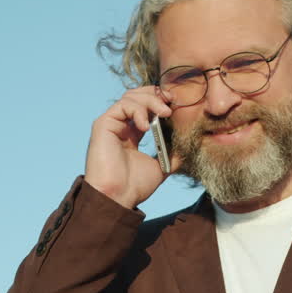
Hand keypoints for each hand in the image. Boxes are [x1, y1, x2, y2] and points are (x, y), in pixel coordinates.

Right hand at [83, 86, 181, 209]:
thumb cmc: (134, 187)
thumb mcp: (160, 167)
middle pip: (137, 96)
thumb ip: (172, 154)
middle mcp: (120, 126)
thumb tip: (188, 145)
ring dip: (151, 101)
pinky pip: (122, 106)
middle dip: (157, 95)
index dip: (161, 101)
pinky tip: (146, 127)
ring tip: (165, 113)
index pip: (146, 107)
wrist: (117, 197)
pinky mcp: (103, 124)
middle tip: (173, 102)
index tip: (177, 104)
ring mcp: (111, 124)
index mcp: (132, 134)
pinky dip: (138, 111)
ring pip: (131, 97)